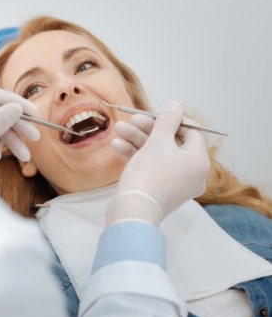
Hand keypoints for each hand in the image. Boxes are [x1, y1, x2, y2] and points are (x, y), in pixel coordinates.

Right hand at [106, 102, 209, 226]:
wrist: (133, 211)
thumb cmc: (149, 174)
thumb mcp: (157, 142)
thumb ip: (167, 120)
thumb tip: (176, 105)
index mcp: (198, 162)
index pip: (192, 132)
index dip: (173, 120)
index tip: (155, 114)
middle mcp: (192, 174)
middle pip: (172, 142)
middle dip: (148, 129)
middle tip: (132, 120)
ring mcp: (176, 184)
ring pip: (158, 155)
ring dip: (138, 140)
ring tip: (119, 130)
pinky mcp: (160, 190)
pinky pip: (153, 168)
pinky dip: (137, 156)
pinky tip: (118, 145)